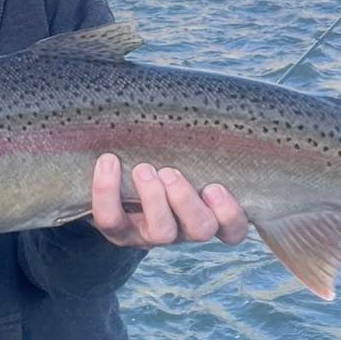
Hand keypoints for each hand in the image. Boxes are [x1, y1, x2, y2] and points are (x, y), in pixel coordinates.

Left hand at [91, 155, 247, 249]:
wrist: (116, 180)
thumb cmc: (162, 157)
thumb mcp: (183, 152)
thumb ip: (195, 142)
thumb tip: (205, 105)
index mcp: (208, 213)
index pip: (233, 229)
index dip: (230, 214)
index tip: (215, 187)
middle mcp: (184, 229)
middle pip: (200, 229)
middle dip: (186, 200)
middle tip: (170, 172)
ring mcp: (151, 234)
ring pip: (162, 233)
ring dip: (153, 199)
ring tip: (143, 169)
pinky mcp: (118, 231)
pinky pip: (111, 219)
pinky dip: (107, 191)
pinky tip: (108, 162)